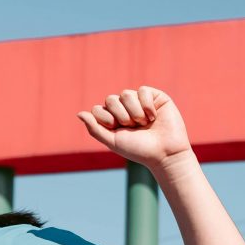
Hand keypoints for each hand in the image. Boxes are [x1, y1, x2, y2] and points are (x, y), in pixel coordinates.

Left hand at [77, 86, 191, 169]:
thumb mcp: (112, 141)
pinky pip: (143, 90)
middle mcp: (126, 109)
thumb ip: (94, 128)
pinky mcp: (155, 97)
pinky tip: (153, 116)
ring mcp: (140, 102)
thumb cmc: (139, 150)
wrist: (165, 153)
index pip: (99, 108)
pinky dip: (146, 105)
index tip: (117, 129)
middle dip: (120, 115)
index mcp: (114, 119)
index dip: (106, 118)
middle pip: (111, 99)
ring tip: (144, 123)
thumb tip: (79, 113)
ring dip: (134, 112)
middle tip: (133, 127)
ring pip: (126, 94)